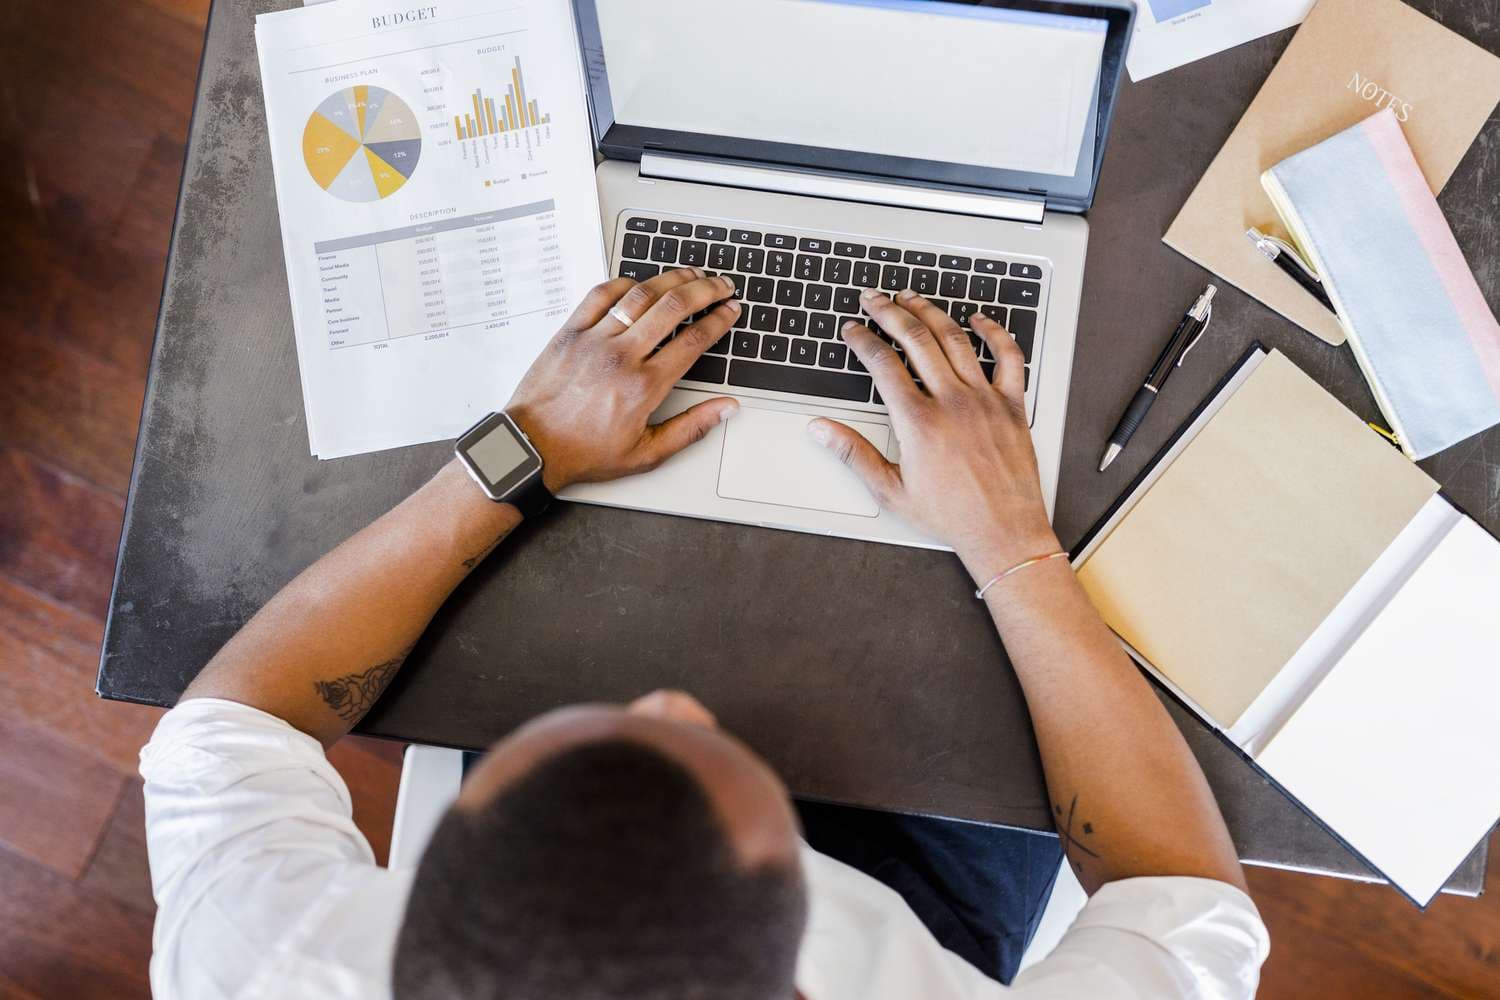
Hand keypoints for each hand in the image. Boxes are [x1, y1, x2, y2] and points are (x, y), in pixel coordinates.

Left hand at [506, 268, 740, 491]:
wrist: (533, 447)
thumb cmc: (585, 452)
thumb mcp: (647, 453)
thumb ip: (692, 428)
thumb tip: (726, 408)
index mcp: (645, 386)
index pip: (694, 340)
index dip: (719, 319)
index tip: (730, 309)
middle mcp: (623, 356)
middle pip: (674, 307)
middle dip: (705, 289)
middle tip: (720, 284)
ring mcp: (595, 339)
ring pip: (641, 294)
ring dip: (671, 279)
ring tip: (690, 274)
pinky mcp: (571, 332)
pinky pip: (601, 294)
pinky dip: (624, 283)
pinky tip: (640, 283)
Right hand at [809, 288, 1059, 581]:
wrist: (1003, 532)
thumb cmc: (951, 516)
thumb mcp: (891, 490)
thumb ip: (853, 453)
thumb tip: (821, 431)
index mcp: (918, 423)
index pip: (883, 364)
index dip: (863, 340)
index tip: (853, 329)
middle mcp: (952, 403)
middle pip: (916, 340)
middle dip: (890, 312)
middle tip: (874, 298)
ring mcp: (984, 400)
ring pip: (955, 340)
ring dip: (931, 313)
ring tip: (912, 298)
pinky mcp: (1012, 405)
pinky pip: (1008, 357)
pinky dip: (994, 332)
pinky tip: (978, 319)